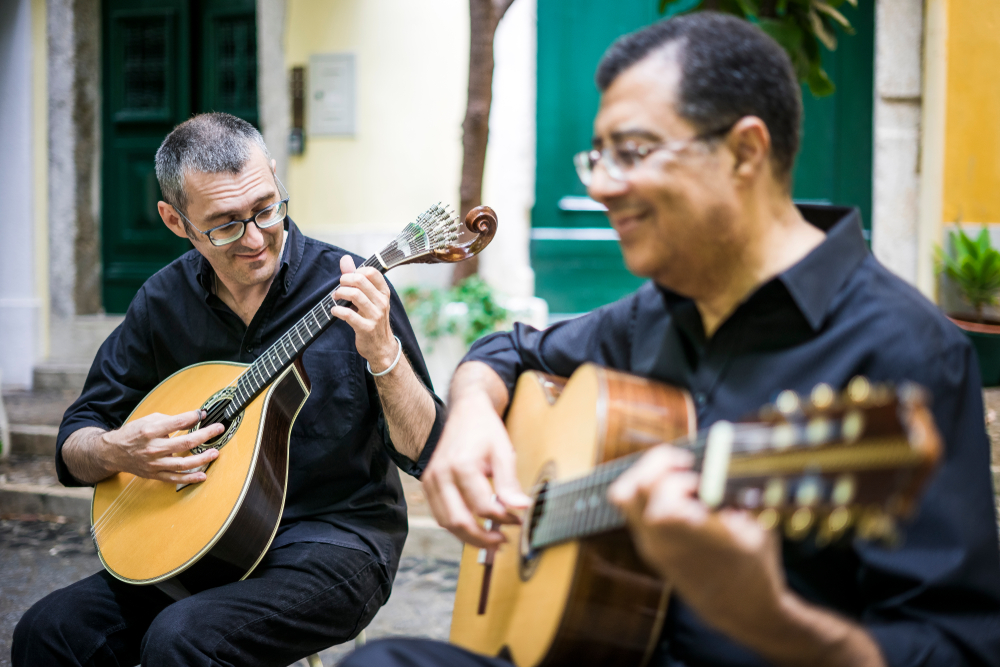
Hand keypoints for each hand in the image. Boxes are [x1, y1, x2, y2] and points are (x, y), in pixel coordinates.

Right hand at [100, 410, 223, 484]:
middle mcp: (152, 448)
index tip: (204, 414)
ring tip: (215, 453)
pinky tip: (202, 475)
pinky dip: (189, 478)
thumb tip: (195, 417)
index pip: (177, 423)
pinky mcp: (155, 474)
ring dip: (202, 458)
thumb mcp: (149, 420)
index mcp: (150, 431)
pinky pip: (175, 479)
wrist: (112, 452)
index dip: (193, 417)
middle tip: (218, 429)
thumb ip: (172, 419)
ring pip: (182, 464)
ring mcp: (154, 464)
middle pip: (184, 442)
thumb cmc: (133, 434)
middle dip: (205, 435)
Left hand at [331, 255, 397, 371]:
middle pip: (360, 281)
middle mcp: (381, 302)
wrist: (382, 347)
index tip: (348, 279)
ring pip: (354, 295)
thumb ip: (356, 278)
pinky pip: (348, 315)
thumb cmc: (372, 319)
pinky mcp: (366, 328)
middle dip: (344, 281)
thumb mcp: (369, 298)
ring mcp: (375, 316)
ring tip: (335, 297)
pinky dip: (337, 310)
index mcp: (383, 292)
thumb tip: (345, 259)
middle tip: (338, 287)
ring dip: (339, 294)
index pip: (372, 272)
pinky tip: (334, 310)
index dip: (356, 271)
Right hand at [422, 388, 531, 547]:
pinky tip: (475, 526)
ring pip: (446, 522)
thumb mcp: (503, 452)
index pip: (482, 506)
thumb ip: (510, 483)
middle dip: (482, 538)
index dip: (503, 518)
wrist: (466, 411)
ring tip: (490, 538)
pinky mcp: (428, 483)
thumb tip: (521, 508)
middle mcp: (441, 474)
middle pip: (458, 521)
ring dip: (468, 537)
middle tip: (502, 541)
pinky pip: (440, 514)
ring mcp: (431, 479)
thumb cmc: (484, 429)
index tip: (517, 520)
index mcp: (461, 465)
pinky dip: (457, 525)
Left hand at [608, 445, 786, 640]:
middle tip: (681, 462)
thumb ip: (738, 490)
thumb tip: (722, 456)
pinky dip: (648, 492)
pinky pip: (633, 510)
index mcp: (693, 538)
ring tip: (676, 474)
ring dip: (646, 476)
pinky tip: (677, 493)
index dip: (674, 474)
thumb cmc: (756, 567)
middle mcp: (664, 542)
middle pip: (630, 490)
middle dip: (654, 465)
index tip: (694, 467)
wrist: (741, 611)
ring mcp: (652, 547)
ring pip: (624, 498)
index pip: (660, 497)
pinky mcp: (649, 549)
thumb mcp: (759, 525)